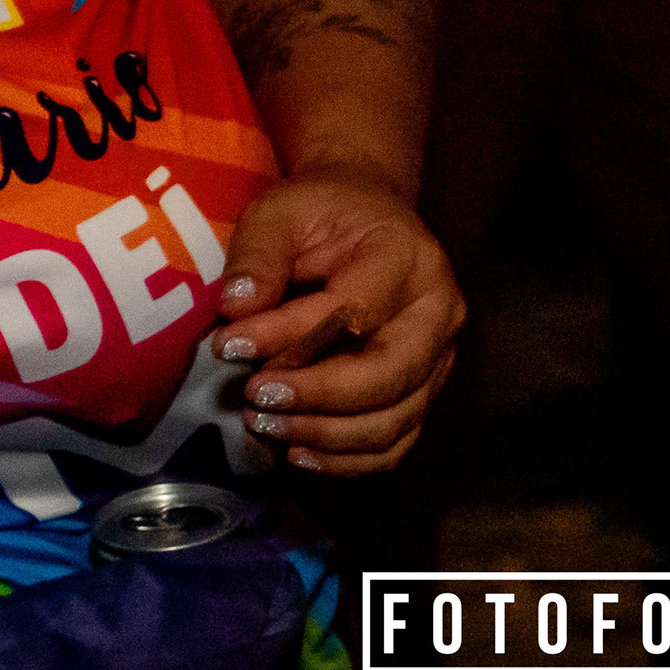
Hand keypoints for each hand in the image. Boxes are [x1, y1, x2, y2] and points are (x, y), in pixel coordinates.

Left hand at [210, 162, 463, 473]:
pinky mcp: (426, 389)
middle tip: (254, 399)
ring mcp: (440, 358)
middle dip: (317, 396)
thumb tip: (235, 309)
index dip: (290, 337)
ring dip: (327, 434)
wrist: (366, 213)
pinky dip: (350, 458)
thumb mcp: (280, 210)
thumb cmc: (320, 212)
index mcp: (407, 259)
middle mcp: (438, 313)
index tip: (229, 347)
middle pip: (389, 376)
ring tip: (265, 425)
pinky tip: (299, 452)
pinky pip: (398, 440)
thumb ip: (258, 255)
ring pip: (396, 419)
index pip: (353, 312)